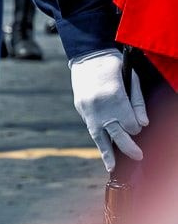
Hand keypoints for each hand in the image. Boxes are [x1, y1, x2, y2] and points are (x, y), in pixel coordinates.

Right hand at [70, 48, 147, 170]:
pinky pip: (92, 130)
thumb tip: (143, 125)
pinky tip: (105, 152)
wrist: (88, 57)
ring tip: (114, 166)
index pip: (130, 123)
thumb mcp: (131, 81)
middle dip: (129, 147)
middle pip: (118, 133)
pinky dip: (99, 142)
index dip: (136, 127)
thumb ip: (138, 104)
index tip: (138, 126)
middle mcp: (100, 107)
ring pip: (101, 137)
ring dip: (109, 153)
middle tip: (139, 156)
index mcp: (114, 97)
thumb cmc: (114, 67)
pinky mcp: (81, 111)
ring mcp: (88, 110)